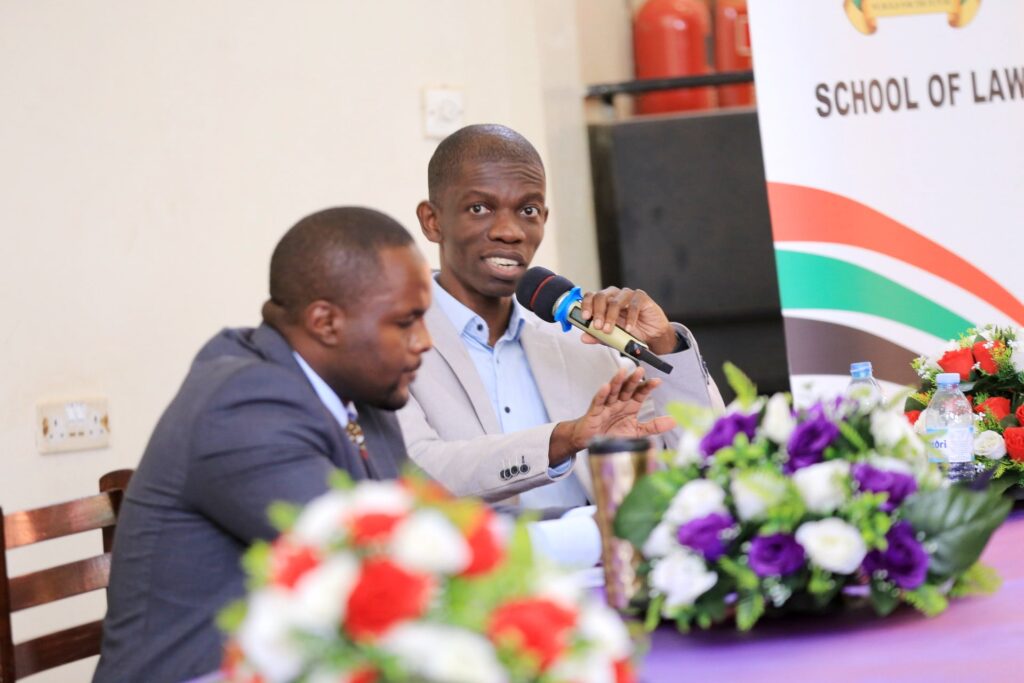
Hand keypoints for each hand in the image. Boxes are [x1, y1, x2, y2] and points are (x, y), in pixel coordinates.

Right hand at [548, 368, 675, 462]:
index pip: (640, 393)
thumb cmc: (613, 435)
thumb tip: (674, 421)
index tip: (657, 381)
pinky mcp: (595, 412)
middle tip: (640, 370)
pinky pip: (599, 402)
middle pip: (627, 388)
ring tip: (622, 371)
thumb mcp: (637, 432)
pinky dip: (602, 394)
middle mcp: (619, 403)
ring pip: (613, 391)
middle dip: (634, 380)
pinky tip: (606, 386)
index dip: (648, 387)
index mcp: (630, 406)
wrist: (593, 443)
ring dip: (617, 381)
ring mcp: (607, 406)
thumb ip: (654, 426)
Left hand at [579, 286, 676, 354]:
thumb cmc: (630, 333)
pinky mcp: (641, 298)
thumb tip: (583, 338)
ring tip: (609, 330)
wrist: (651, 337)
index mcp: (604, 302)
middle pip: (601, 296)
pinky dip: (630, 318)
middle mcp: (614, 295)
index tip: (584, 317)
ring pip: (615, 301)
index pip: (591, 296)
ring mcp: (628, 295)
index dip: (586, 305)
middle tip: (597, 326)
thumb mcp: (611, 337)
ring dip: (610, 316)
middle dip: (597, 312)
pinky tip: (628, 328)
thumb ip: (597, 336)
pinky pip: (634, 305)